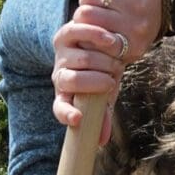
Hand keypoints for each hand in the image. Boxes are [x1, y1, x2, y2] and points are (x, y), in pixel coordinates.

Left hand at [51, 0, 163, 142]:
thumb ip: (102, 116)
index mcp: (65, 94)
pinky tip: (112, 41)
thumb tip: (102, 142)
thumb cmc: (101, 78)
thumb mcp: (104, 97)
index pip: (59, 108)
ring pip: (77, 58)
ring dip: (100, 61)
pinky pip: (78, 33)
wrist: (96, 48)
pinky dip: (96, 37)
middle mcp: (59, 74)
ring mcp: (60, 53)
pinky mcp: (65, 32)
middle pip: (69, 80)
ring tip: (116, 62)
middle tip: (112, 81)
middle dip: (93, 82)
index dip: (66, 114)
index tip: (78, 120)